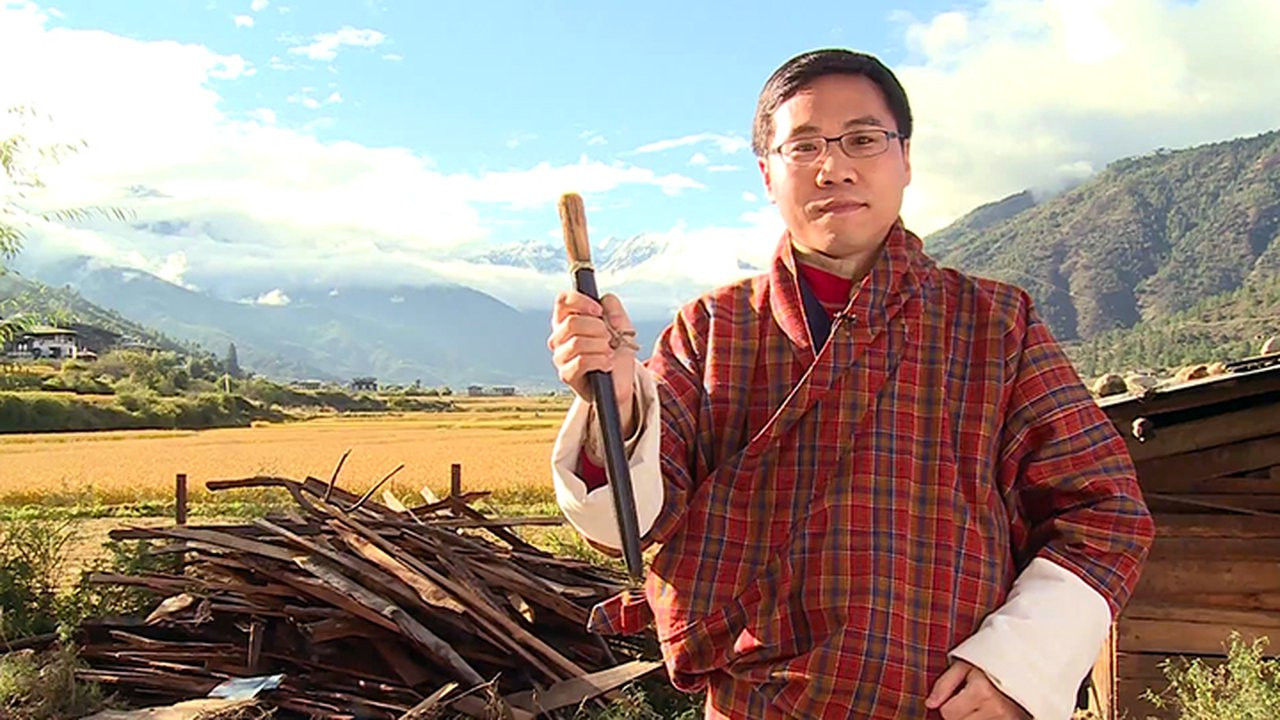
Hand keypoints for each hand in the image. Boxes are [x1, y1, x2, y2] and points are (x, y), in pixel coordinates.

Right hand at [548, 291, 636, 430]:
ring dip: (601, 346)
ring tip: (608, 352)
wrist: (621, 381)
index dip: (581, 301)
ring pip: (577, 342)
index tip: (598, 310)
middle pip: (572, 322)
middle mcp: (559, 337)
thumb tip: (604, 304)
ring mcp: (560, 356)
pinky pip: (582, 361)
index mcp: (568, 320)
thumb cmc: (616, 351)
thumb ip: (613, 306)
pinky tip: (607, 364)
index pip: (563, 301)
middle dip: (598, 329)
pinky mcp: (566, 375)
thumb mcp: (621, 323)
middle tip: (608, 338)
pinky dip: (601, 361)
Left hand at [926, 660, 1030, 719]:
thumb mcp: (964, 665)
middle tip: (970, 698)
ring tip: (981, 705)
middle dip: (959, 713)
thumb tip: (930, 704)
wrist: (1023, 666)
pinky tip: (988, 712)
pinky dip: (984, 719)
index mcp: (982, 691)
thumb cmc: (990, 663)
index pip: (948, 713)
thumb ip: (944, 684)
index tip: (959, 693)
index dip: (948, 704)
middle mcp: (996, 709)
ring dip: (972, 719)